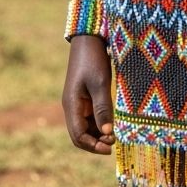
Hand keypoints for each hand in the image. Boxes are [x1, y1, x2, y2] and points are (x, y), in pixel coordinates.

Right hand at [62, 36, 114, 154]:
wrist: (88, 38)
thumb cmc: (94, 59)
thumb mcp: (100, 83)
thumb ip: (103, 109)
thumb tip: (108, 134)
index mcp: (71, 105)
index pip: (78, 136)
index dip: (93, 146)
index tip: (110, 148)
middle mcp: (72, 106)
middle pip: (80, 135)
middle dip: (95, 143)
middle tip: (114, 143)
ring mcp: (77, 102)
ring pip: (85, 127)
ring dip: (98, 134)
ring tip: (115, 135)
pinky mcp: (84, 97)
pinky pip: (90, 117)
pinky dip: (100, 124)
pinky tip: (112, 123)